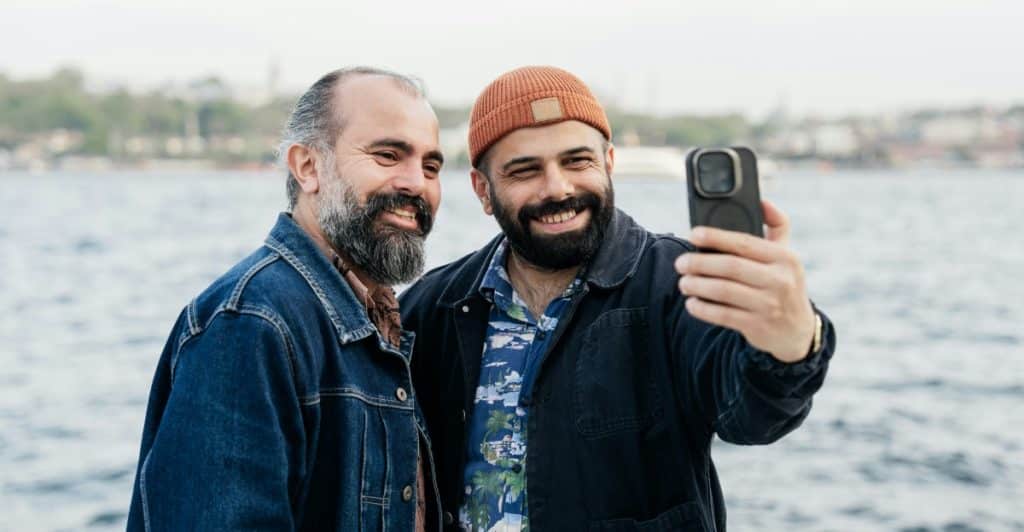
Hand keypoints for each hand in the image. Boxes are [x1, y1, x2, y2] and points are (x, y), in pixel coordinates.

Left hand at [674, 200, 814, 362]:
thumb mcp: (787, 256)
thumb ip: (777, 226)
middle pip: (730, 267)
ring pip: (723, 291)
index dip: (716, 237)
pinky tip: (692, 303)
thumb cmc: (783, 284)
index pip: (745, 243)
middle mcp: (780, 281)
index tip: (693, 234)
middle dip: (699, 263)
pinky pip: (722, 315)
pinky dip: (703, 309)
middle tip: (680, 263)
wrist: (797, 331)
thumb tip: (762, 200)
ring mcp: (769, 305)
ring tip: (683, 282)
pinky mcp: (758, 326)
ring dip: (697, 286)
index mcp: (785, 258)